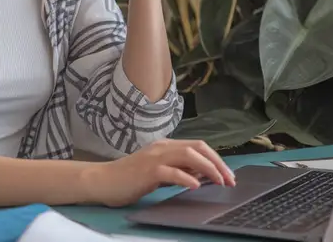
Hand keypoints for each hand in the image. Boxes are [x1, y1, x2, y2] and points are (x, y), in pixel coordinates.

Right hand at [80, 139, 235, 207]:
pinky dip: (186, 178)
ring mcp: (155, 157)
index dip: (216, 159)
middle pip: (197, 148)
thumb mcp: (158, 172)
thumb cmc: (129, 178)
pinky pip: (172, 172)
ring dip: (208, 169)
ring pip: (188, 156)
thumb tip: (202, 174)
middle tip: (230, 180)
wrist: (102, 181)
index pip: (198, 146)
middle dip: (217, 163)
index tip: (228, 175)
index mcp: (166, 146)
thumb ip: (178, 169)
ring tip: (219, 182)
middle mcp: (162, 147)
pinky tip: (196, 186)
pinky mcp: (148, 171)